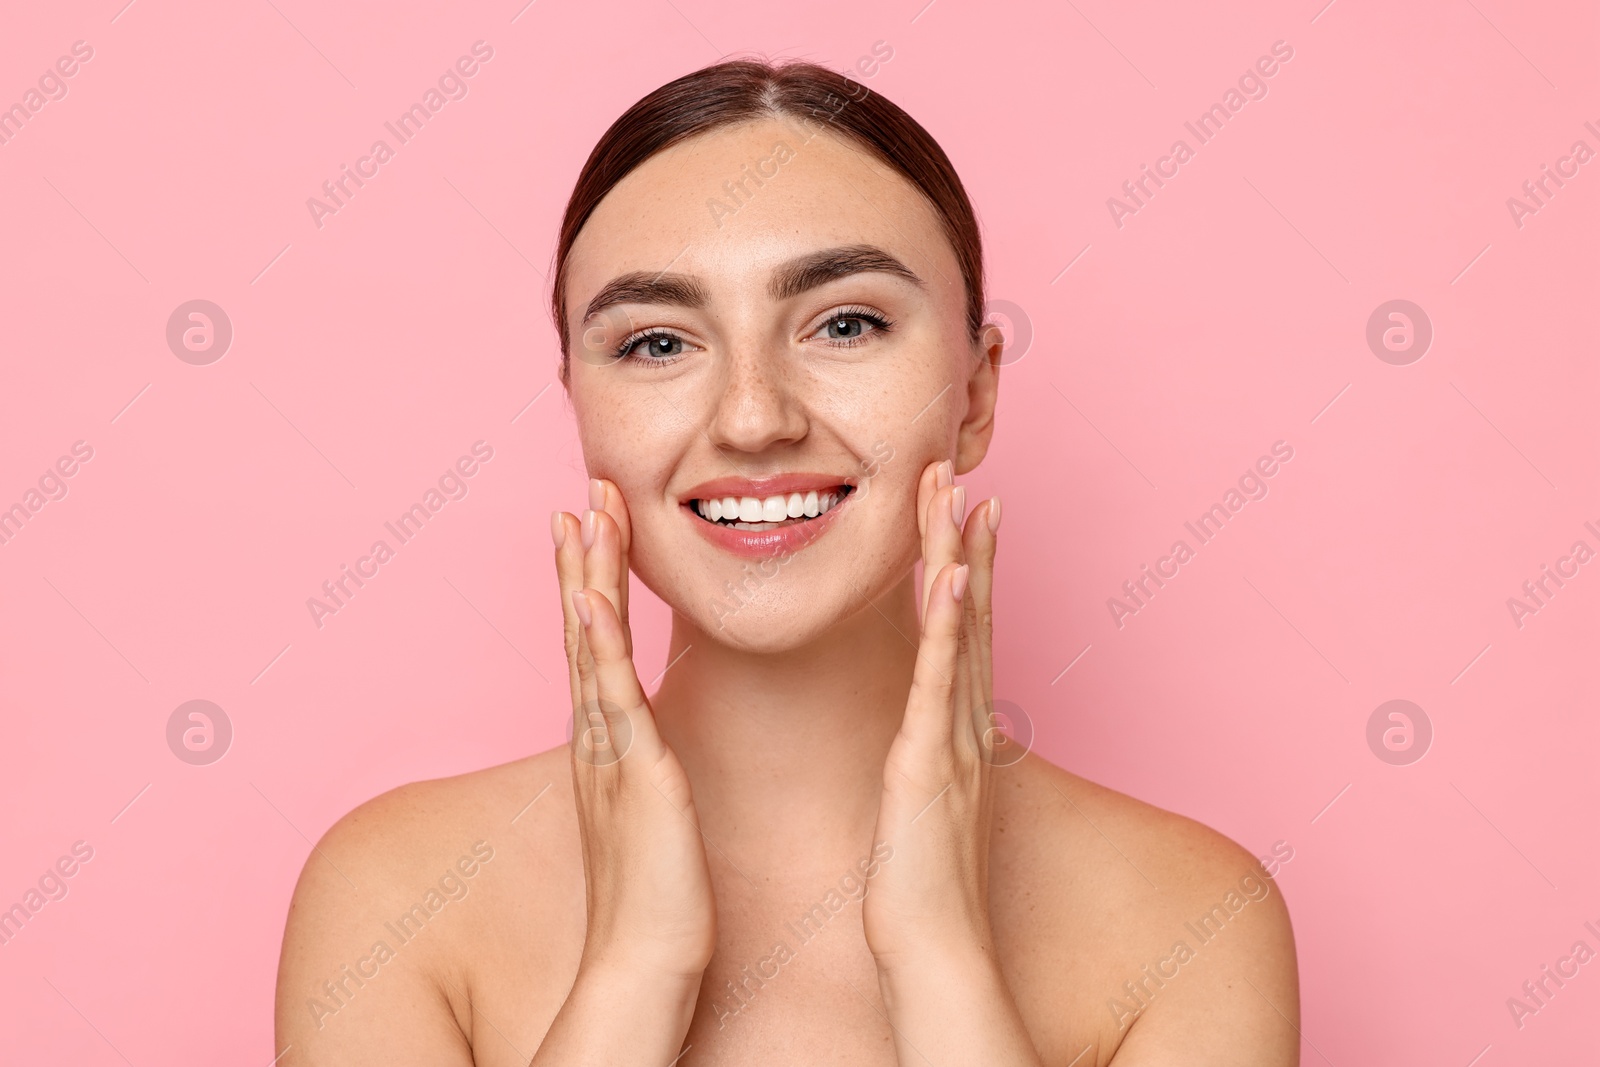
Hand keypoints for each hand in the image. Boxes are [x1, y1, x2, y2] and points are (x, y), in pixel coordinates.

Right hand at [552, 479, 717, 983]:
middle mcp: (598, 736)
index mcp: (609, 741)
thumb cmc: (657, 893)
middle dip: (583, 558)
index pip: (596, 643)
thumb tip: (653, 745)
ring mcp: (610, 751)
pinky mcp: (634, 775)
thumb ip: (648, 767)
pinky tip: (590, 600)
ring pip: (590, 648)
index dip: (592, 580)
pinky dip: (598, 646)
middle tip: (583, 492)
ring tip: (583, 514)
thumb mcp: (654, 809)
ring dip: (586, 579)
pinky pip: (611, 699)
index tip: (594, 524)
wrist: (645, 960)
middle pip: (583, 628)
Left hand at [862, 459, 1002, 971]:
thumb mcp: (923, 802)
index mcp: (954, 727)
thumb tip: (927, 737)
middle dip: (965, 539)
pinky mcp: (929, 762)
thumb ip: (929, 758)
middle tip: (959, 471)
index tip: (964, 510)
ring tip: (958, 494)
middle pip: (970, 612)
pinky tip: (956, 578)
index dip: (968, 565)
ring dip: (961, 559)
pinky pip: (940, 683)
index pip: (963, 629)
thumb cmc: (920, 883)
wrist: (931, 947)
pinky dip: (953, 628)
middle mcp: (963, 722)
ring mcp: (952, 738)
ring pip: (960, 631)